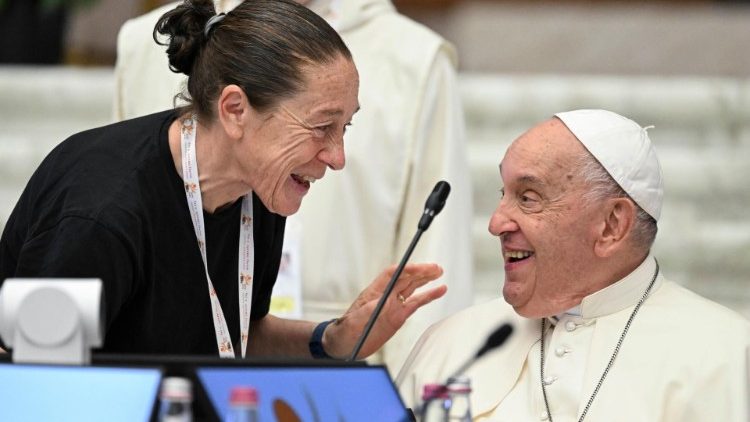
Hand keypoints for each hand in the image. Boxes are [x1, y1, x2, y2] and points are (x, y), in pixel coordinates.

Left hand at [323, 262, 445, 358]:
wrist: (344, 346)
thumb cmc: (344, 332)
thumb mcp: (353, 322)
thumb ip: (367, 312)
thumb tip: (382, 303)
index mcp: (374, 293)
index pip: (391, 275)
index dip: (405, 269)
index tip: (418, 267)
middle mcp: (385, 296)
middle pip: (405, 277)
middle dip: (420, 271)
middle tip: (435, 267)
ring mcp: (393, 305)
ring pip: (412, 287)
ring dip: (425, 279)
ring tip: (438, 272)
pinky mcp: (399, 316)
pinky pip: (416, 303)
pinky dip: (428, 296)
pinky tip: (439, 290)